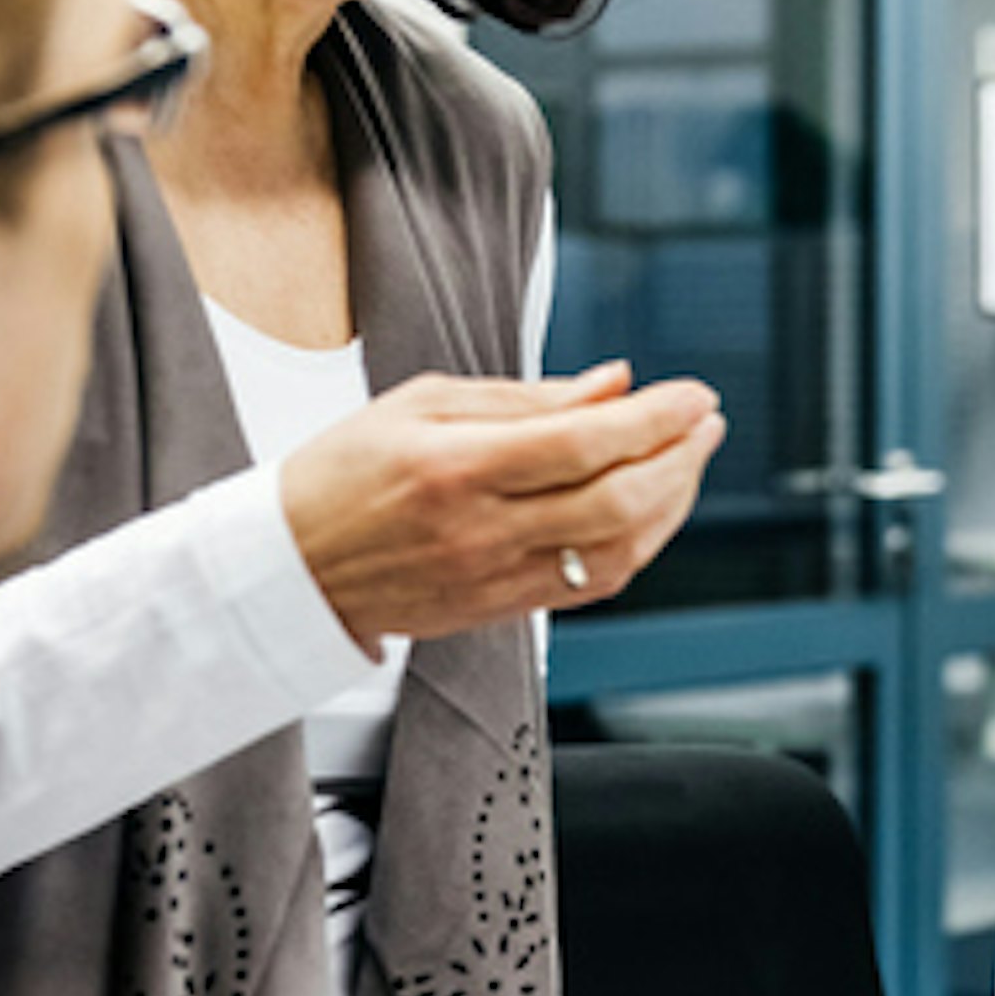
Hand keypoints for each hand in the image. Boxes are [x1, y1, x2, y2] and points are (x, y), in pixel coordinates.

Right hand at [277, 361, 725, 645]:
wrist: (289, 568)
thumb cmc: (344, 472)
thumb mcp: (422, 405)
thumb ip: (526, 397)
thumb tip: (616, 383)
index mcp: (455, 468)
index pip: (583, 443)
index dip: (655, 418)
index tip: (694, 394)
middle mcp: (480, 531)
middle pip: (616, 502)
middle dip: (680, 458)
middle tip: (705, 422)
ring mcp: (493, 579)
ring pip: (617, 550)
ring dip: (671, 503)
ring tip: (688, 458)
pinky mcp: (500, 611)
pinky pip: (593, 583)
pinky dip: (638, 544)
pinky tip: (652, 509)